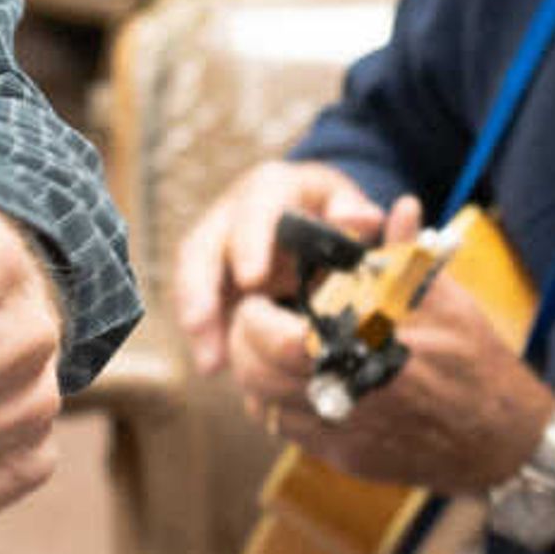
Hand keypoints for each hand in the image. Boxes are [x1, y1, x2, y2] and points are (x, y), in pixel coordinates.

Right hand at [170, 158, 400, 375]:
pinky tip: (215, 365)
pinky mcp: (209, 278)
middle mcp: (233, 213)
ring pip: (193, 277)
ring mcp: (216, 246)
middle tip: (201, 324)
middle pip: (205, 243)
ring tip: (210, 363)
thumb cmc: (330, 210)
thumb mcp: (348, 205)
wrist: (310, 214)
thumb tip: (362, 219)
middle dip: (200, 286)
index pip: (255, 205)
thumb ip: (355, 214)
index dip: (250, 241)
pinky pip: (197, 304)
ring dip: (199, 320)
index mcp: (272, 188)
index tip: (252, 279)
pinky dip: (206, 335)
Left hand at [230, 263, 554, 498]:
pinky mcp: (349, 458)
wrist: (502, 436)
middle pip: (260, 378)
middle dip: (245, 346)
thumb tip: (400, 207)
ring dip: (256, 377)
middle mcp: (349, 396)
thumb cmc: (475, 361)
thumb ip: (407, 254)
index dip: (253, 320)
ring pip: (268, 409)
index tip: (258, 298)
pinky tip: (293, 383)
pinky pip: (291, 433)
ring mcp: (346, 433)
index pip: (276, 341)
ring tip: (267, 348)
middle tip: (252, 321)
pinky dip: (279, 406)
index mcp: (365, 350)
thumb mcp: (445, 297)